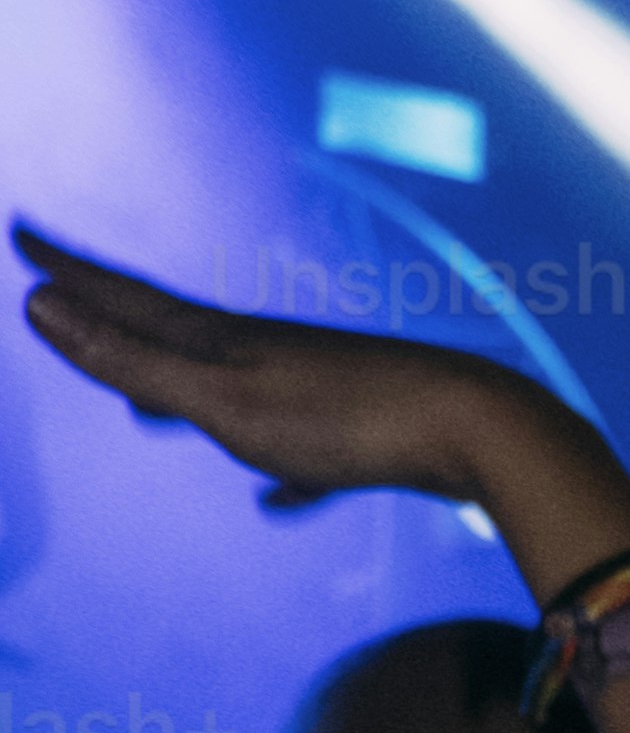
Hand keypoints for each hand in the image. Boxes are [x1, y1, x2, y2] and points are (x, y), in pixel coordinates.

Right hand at [15, 222, 572, 519]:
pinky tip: (282, 499)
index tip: (22, 233)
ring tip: (146, 413)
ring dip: (180, 395)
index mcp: (225, 343)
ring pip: (230, 393)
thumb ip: (132, 363)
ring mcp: (319, 392)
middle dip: (116, 327)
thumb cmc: (346, 420)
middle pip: (172, 339)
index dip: (69, 274)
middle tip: (70, 302)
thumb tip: (38, 305)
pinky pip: (303, 458)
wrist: (482, 433)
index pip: (126, 300)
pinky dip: (279, 472)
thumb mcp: (221, 400)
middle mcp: (268, 356)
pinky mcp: (365, 440)